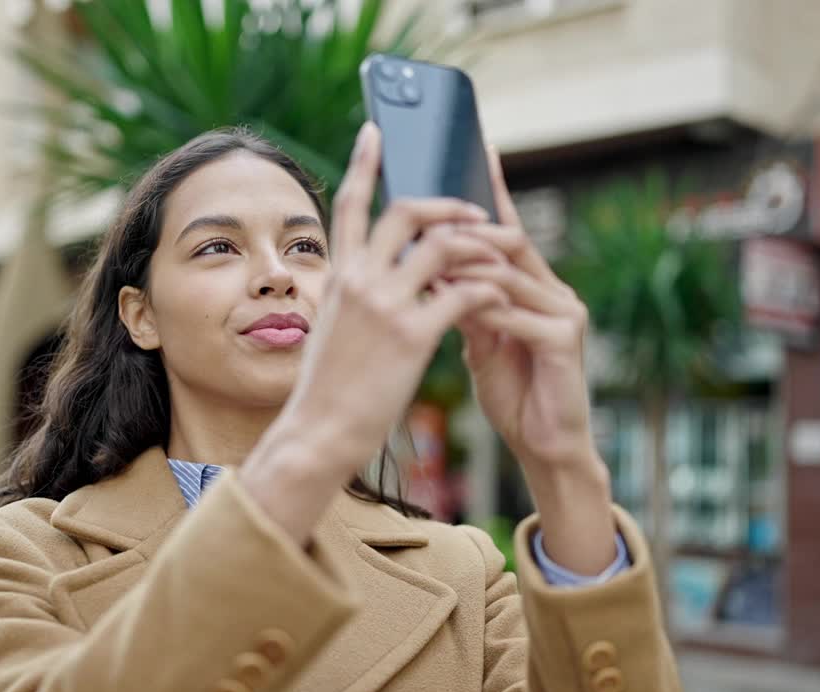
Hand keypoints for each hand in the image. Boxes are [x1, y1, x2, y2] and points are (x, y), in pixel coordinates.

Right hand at [240, 124, 508, 541]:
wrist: (319, 432)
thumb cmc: (327, 388)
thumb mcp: (333, 328)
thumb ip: (354, 296)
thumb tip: (373, 279)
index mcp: (338, 275)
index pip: (351, 204)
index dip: (365, 164)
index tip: (376, 131)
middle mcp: (359, 280)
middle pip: (407, 212)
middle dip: (447, 203)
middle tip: (475, 212)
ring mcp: (385, 305)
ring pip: (443, 246)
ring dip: (479, 244)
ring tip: (500, 254)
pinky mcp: (412, 335)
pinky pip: (463, 294)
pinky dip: (487, 290)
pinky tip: (498, 299)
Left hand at [450, 147, 617, 573]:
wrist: (546, 446)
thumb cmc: (514, 393)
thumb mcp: (481, 342)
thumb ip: (466, 304)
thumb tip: (433, 269)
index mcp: (535, 287)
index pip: (509, 228)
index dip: (495, 189)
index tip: (478, 149)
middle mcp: (555, 291)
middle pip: (509, 241)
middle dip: (467, 228)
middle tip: (427, 219)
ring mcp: (565, 313)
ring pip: (507, 272)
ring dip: (464, 265)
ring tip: (428, 259)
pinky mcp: (564, 341)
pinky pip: (514, 313)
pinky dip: (479, 307)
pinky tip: (452, 304)